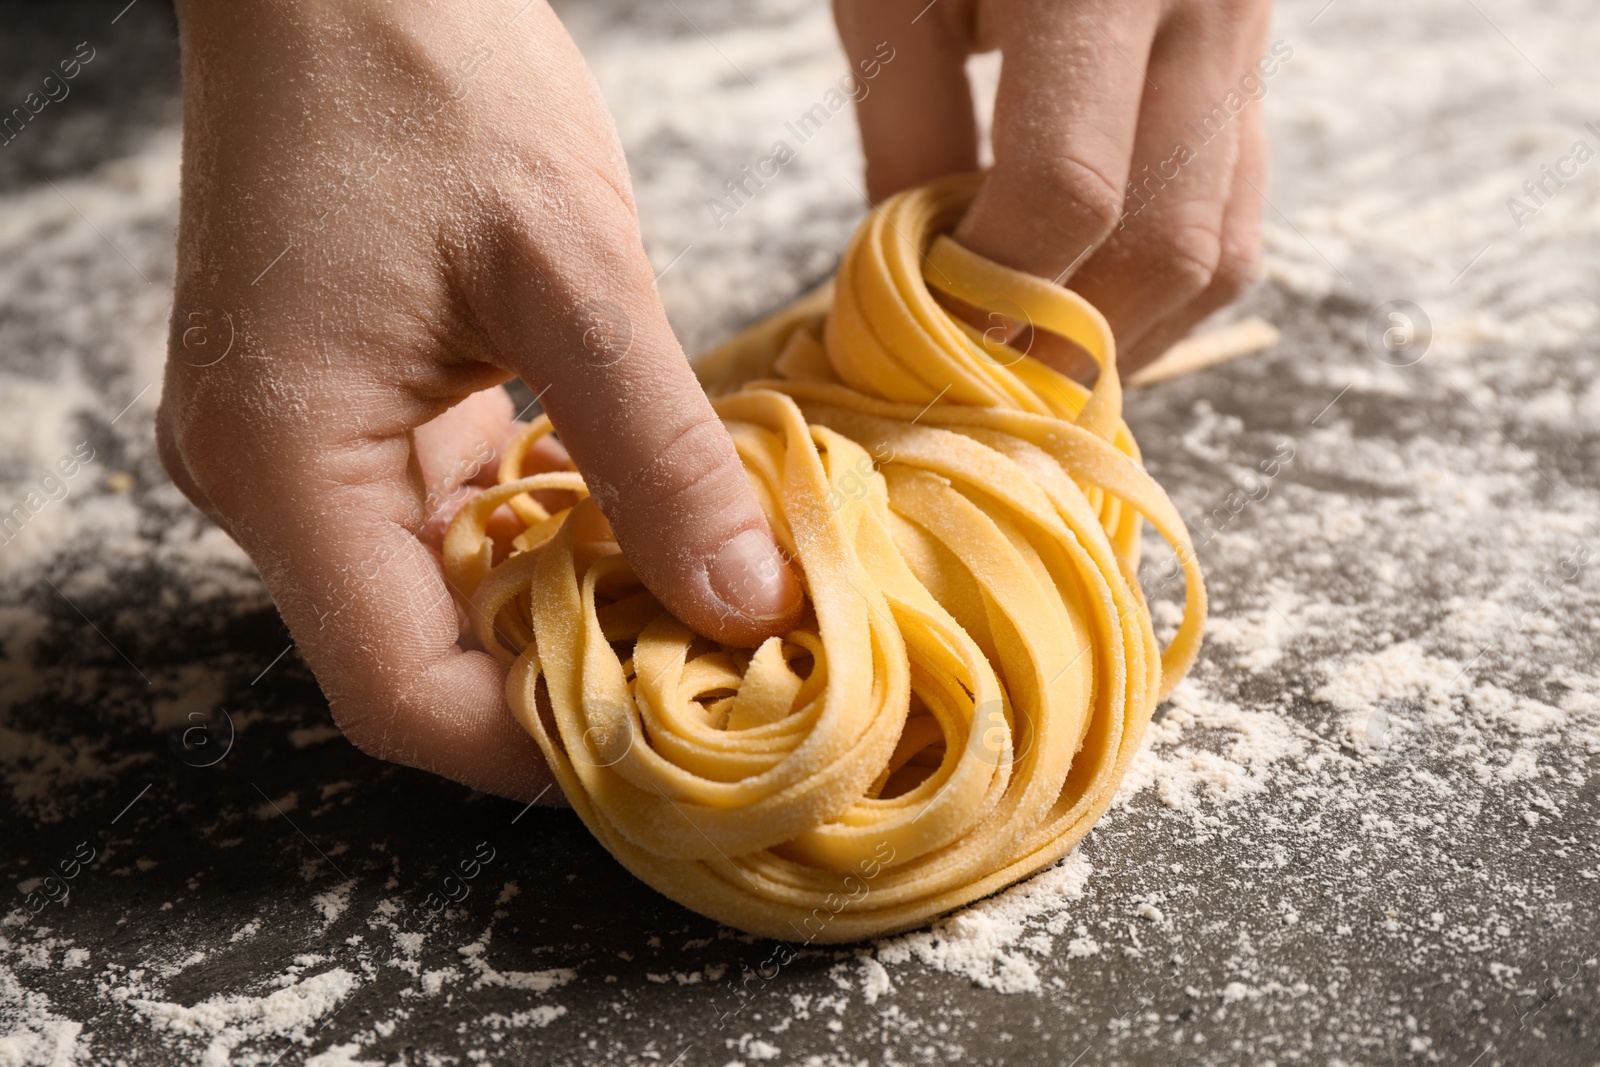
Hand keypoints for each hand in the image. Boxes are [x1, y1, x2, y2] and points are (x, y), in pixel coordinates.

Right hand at [156, 0, 801, 799]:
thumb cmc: (426, 77)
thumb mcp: (573, 273)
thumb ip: (658, 452)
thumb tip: (745, 599)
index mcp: (285, 458)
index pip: (396, 690)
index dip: (534, 747)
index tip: (675, 748)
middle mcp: (265, 478)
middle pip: (418, 657)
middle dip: (567, 682)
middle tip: (716, 674)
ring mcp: (298, 449)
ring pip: (439, 597)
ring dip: (564, 611)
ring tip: (697, 600)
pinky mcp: (342, 414)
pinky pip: (444, 524)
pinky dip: (543, 541)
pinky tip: (637, 522)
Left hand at [833, 0, 1273, 373]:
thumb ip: (908, 135)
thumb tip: (920, 288)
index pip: (1066, 187)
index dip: (988, 286)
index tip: (920, 337)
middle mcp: (1209, 5)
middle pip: (1164, 244)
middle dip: (1062, 335)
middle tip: (972, 375)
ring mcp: (1251, 39)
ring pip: (1221, 251)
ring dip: (1124, 333)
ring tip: (1030, 360)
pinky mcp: (1256, 67)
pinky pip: (1237, 214)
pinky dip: (1164, 288)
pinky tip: (1088, 304)